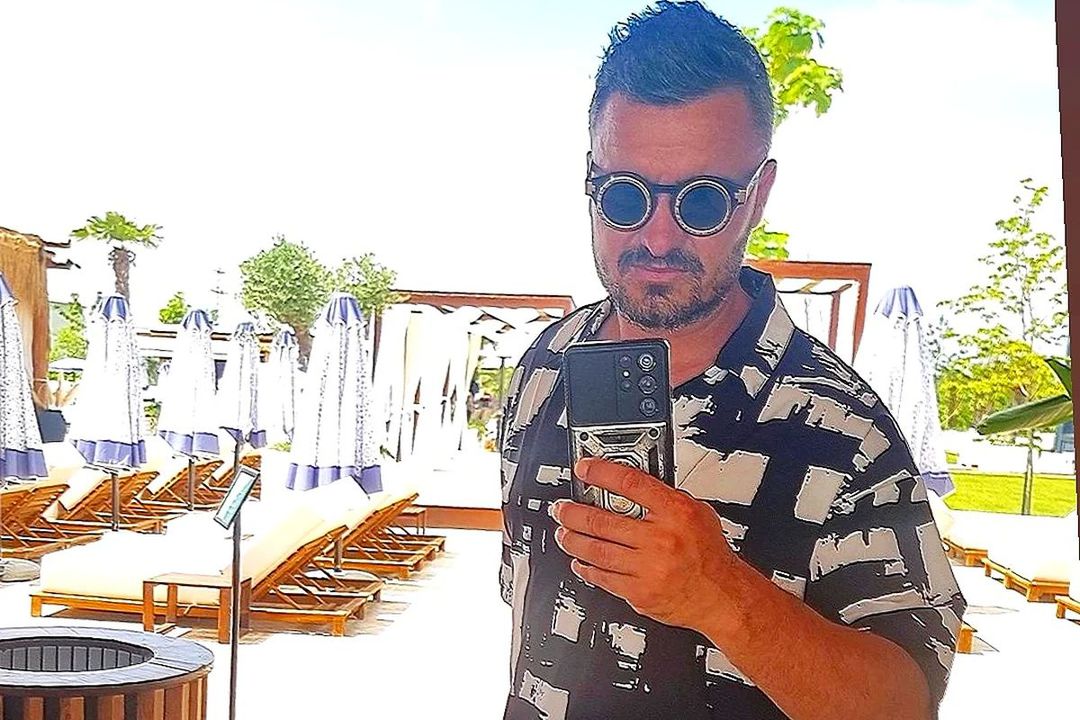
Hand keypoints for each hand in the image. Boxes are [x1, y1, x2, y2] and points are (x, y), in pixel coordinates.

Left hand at [551, 457, 741, 630]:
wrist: (722, 596)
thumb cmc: (710, 555)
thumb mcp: (698, 513)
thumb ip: (666, 499)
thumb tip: (631, 486)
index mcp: (676, 513)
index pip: (631, 483)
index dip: (602, 473)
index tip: (584, 469)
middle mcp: (661, 539)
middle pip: (603, 521)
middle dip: (574, 513)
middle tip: (561, 509)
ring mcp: (648, 568)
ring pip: (597, 551)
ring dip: (573, 540)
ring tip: (563, 533)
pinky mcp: (640, 593)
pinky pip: (604, 579)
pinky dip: (587, 569)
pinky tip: (579, 562)